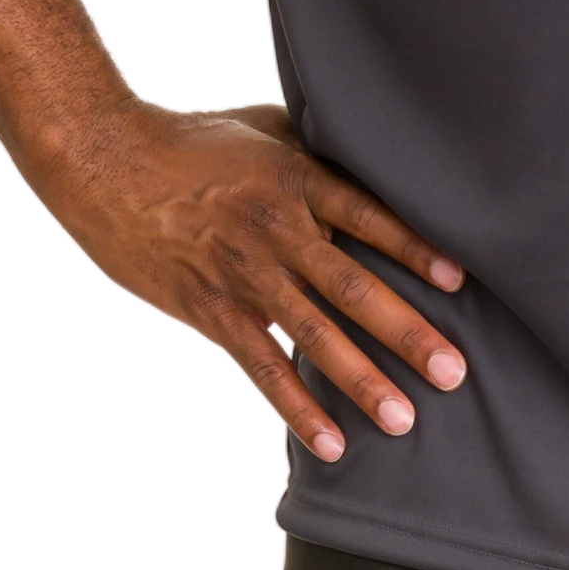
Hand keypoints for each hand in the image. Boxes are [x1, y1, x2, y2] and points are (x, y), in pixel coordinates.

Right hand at [44, 97, 469, 460]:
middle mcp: (278, 230)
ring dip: (362, 381)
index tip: (460, 282)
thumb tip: (373, 159)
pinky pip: (263, 367)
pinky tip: (331, 443)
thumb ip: (318, 151)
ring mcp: (244, 276)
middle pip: (353, 288)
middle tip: (453, 372)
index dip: (415, 248)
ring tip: (404, 419)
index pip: (370, 216)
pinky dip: (297, 408)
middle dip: (407, 332)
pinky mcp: (211, 311)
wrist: (108, 163)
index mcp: (298, 179)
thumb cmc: (194, 139)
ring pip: (314, 338)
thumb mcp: (266, 126)